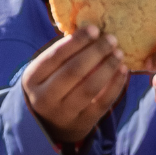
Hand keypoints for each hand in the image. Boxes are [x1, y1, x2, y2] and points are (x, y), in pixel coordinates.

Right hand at [22, 25, 127, 145]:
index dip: (76, 41)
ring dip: (107, 67)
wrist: (48, 125)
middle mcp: (44, 98)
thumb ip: (62, 53)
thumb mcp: (45, 71)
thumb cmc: (50, 86)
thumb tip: (90, 30)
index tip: (94, 29)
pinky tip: (123, 70)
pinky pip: (103, 103)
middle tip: (111, 39)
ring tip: (118, 53)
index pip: (55, 56)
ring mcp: (63, 114)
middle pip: (73, 71)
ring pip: (89, 88)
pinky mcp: (82, 124)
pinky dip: (116, 85)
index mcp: (32, 79)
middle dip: (95, 52)